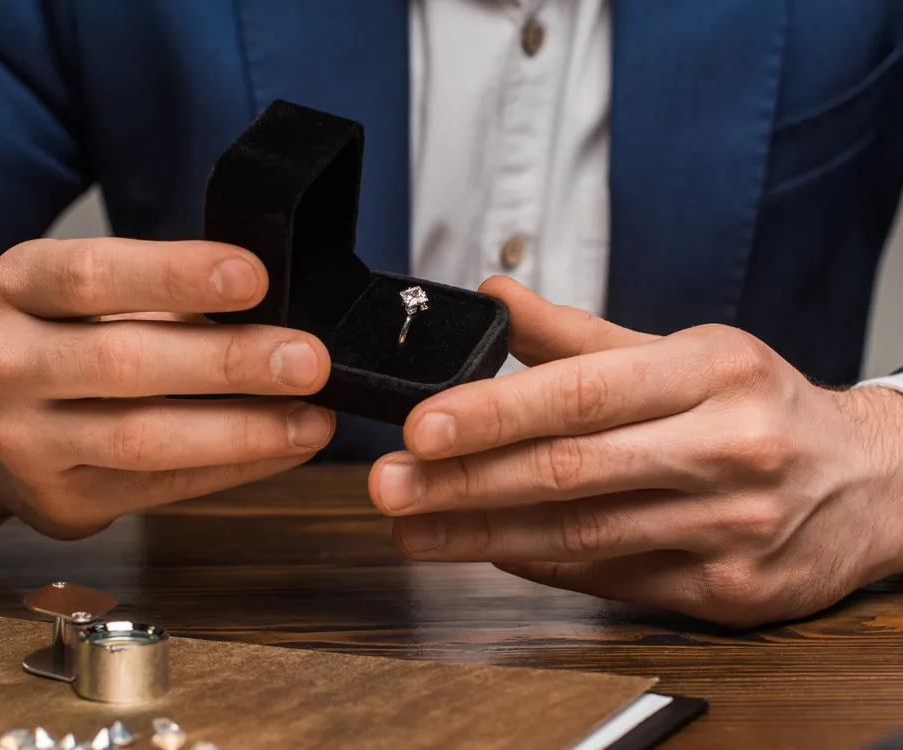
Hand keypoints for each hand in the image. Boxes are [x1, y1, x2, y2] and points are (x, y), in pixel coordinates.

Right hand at [0, 238, 333, 538]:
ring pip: (143, 437)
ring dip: (243, 429)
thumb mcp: (97, 299)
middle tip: (309, 360)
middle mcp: (8, 363)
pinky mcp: (61, 500)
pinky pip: (162, 486)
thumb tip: (280, 313)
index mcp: (20, 286)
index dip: (177, 274)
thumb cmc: (71, 344)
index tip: (255, 277)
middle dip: (230, 361)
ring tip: (313, 419)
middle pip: (124, 361)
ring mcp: (25, 440)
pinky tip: (287, 449)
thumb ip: (170, 299)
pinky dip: (236, 467)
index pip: (94, 274)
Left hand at [370, 277, 902, 627]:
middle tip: (391, 484)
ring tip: (414, 528)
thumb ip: (583, 335)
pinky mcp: (728, 591)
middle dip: (466, 482)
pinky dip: (540, 563)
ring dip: (483, 535)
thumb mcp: (688, 351)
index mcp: (712, 371)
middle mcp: (727, 448)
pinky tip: (488, 552)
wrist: (874, 483)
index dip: (493, 411)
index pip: (582, 391)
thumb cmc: (766, 407)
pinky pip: (610, 578)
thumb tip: (498, 299)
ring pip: (581, 536)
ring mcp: (730, 528)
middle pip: (571, 470)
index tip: (421, 425)